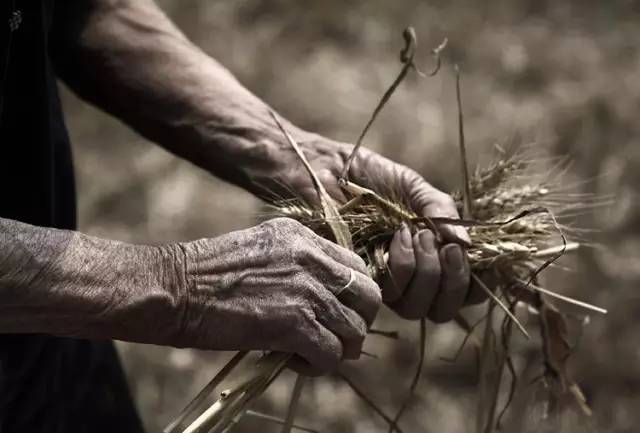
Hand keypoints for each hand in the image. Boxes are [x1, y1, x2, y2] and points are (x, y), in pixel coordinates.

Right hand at [166, 217, 380, 373]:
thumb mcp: (263, 249)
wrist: (177, 287)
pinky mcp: (295, 323)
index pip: (357, 266)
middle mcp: (312, 258)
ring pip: (354, 330)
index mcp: (304, 236)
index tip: (339, 311)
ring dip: (338, 348)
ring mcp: (306, 290)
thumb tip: (323, 296)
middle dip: (358, 321)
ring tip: (311, 353)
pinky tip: (296, 362)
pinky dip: (319, 365)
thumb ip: (298, 263)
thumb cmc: (209, 274)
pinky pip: (331, 353)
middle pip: (369, 296)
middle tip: (335, 336)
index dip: (355, 295)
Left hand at [256, 135, 486, 322]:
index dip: (472, 283)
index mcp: (428, 256)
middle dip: (450, 278)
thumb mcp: (412, 187)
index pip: (463, 291)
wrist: (323, 168)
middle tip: (439, 241)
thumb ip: (441, 211)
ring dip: (424, 271)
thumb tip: (469, 245)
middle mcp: (408, 277)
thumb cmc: (367, 175)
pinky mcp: (359, 282)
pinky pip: (390, 294)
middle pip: (442, 309)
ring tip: (413, 232)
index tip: (469, 252)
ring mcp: (382, 282)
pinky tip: (397, 234)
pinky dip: (403, 264)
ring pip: (415, 308)